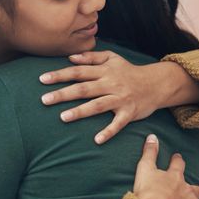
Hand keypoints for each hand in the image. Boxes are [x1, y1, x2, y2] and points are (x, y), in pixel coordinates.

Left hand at [39, 51, 198, 144]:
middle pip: (84, 89)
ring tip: (63, 117)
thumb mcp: (112, 58)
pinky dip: (108, 132)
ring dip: (80, 111)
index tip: (42, 79)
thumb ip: (91, 58)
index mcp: (104, 71)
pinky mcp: (129, 113)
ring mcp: (120, 99)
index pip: (78, 72)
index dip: (60, 75)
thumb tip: (70, 58)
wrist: (156, 83)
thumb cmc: (129, 71)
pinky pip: (118, 124)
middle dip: (63, 94)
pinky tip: (96, 140)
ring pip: (97, 105)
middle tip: (44, 100)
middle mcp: (111, 84)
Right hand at [133, 134, 198, 198]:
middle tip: (196, 192)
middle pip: (196, 189)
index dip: (177, 160)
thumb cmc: (147, 191)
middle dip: (196, 191)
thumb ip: (149, 152)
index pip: (178, 164)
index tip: (177, 158)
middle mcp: (187, 190)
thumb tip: (152, 136)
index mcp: (175, 177)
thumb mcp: (144, 168)